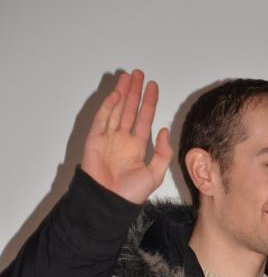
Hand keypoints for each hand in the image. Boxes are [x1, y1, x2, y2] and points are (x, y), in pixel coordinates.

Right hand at [81, 69, 173, 203]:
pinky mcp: (94, 140)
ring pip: (116, 109)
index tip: (153, 86)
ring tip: (128, 77)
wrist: (110, 202)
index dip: (149, 102)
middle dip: (134, 92)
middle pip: (129, 109)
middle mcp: (122, 140)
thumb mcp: (155, 173)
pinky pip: (102, 119)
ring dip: (122, 93)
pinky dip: (108, 106)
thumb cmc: (131, 194)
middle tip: (138, 74)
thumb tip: (163, 130)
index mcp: (136, 147)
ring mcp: (108, 138)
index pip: (144, 119)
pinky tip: (117, 94)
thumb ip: (163, 152)